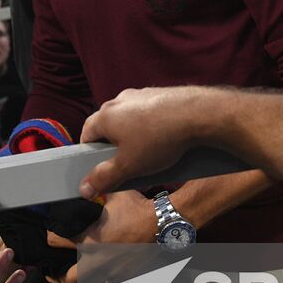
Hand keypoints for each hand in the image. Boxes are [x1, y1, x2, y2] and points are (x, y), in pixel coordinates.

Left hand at [42, 189, 155, 282]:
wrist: (162, 223)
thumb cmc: (137, 208)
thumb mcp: (112, 195)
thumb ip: (96, 193)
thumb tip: (85, 187)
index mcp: (88, 239)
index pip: (55, 241)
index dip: (51, 236)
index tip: (52, 234)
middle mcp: (96, 259)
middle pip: (67, 278)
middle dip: (57, 275)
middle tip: (52, 270)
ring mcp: (111, 270)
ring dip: (80, 278)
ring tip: (76, 271)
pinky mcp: (124, 274)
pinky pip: (108, 279)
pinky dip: (102, 275)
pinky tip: (103, 266)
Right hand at [79, 86, 212, 198]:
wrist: (198, 114)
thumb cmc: (160, 138)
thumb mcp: (129, 166)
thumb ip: (104, 178)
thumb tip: (84, 189)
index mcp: (105, 115)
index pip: (86, 135)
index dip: (90, 155)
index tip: (100, 169)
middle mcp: (119, 100)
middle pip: (108, 127)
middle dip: (115, 148)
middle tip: (127, 165)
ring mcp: (140, 94)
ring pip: (129, 120)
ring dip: (134, 137)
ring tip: (150, 155)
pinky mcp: (158, 94)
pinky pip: (147, 114)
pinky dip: (151, 127)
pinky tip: (165, 142)